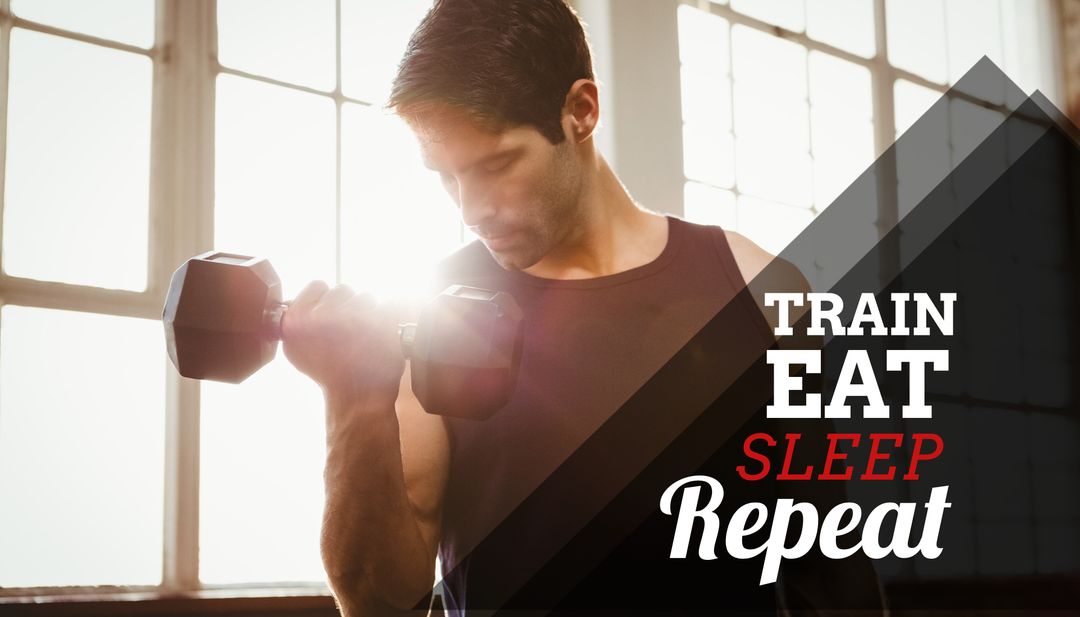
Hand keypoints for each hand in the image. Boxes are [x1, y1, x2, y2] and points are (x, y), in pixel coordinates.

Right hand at [280, 281, 405, 405]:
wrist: (356, 397)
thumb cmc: (327, 373)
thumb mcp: (297, 350)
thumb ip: (298, 321)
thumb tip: (299, 302)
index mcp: (298, 319)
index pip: (317, 285)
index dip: (325, 300)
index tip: (328, 316)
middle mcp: (324, 314)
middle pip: (342, 290)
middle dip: (347, 307)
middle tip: (347, 331)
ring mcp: (355, 317)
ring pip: (366, 298)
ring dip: (367, 313)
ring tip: (363, 337)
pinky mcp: (382, 322)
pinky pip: (386, 307)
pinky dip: (385, 321)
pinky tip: (377, 339)